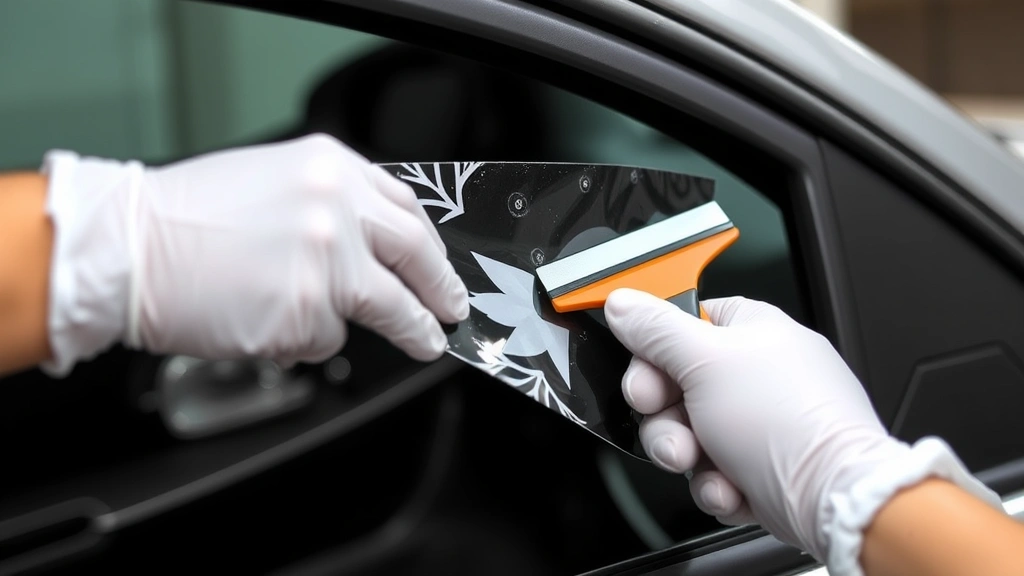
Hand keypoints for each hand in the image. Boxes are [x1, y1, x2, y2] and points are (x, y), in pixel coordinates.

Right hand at [41, 133, 468, 374]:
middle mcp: (337, 210)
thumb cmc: (186, 219)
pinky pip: (328, 338)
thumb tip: (379, 244)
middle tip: (449, 312)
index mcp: (331, 169)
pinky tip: (272, 318)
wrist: (127, 250)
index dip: (431, 247)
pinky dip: (309, 338)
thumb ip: (334, 205)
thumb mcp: (275, 180)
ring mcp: (326, 263)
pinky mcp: (306, 313)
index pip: (407, 210)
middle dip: (440, 292)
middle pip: (415, 257)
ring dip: (400, 329)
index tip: (442, 268)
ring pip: (382, 308)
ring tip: (414, 341)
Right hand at [602, 289, 997, 568]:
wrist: (832, 498)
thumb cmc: (787, 421)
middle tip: (669, 419)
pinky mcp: (762, 468)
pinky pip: (713, 471)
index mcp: (751, 331)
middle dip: (665, 414)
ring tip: (701, 462)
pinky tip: (731, 485)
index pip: (683, 323)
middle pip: (677, 385)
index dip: (653, 348)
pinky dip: (716, 483)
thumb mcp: (705, 361)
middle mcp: (758, 374)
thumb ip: (656, 330)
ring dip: (685, 453)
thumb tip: (624, 302)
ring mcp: (762, 423)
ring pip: (689, 434)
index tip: (642, 370)